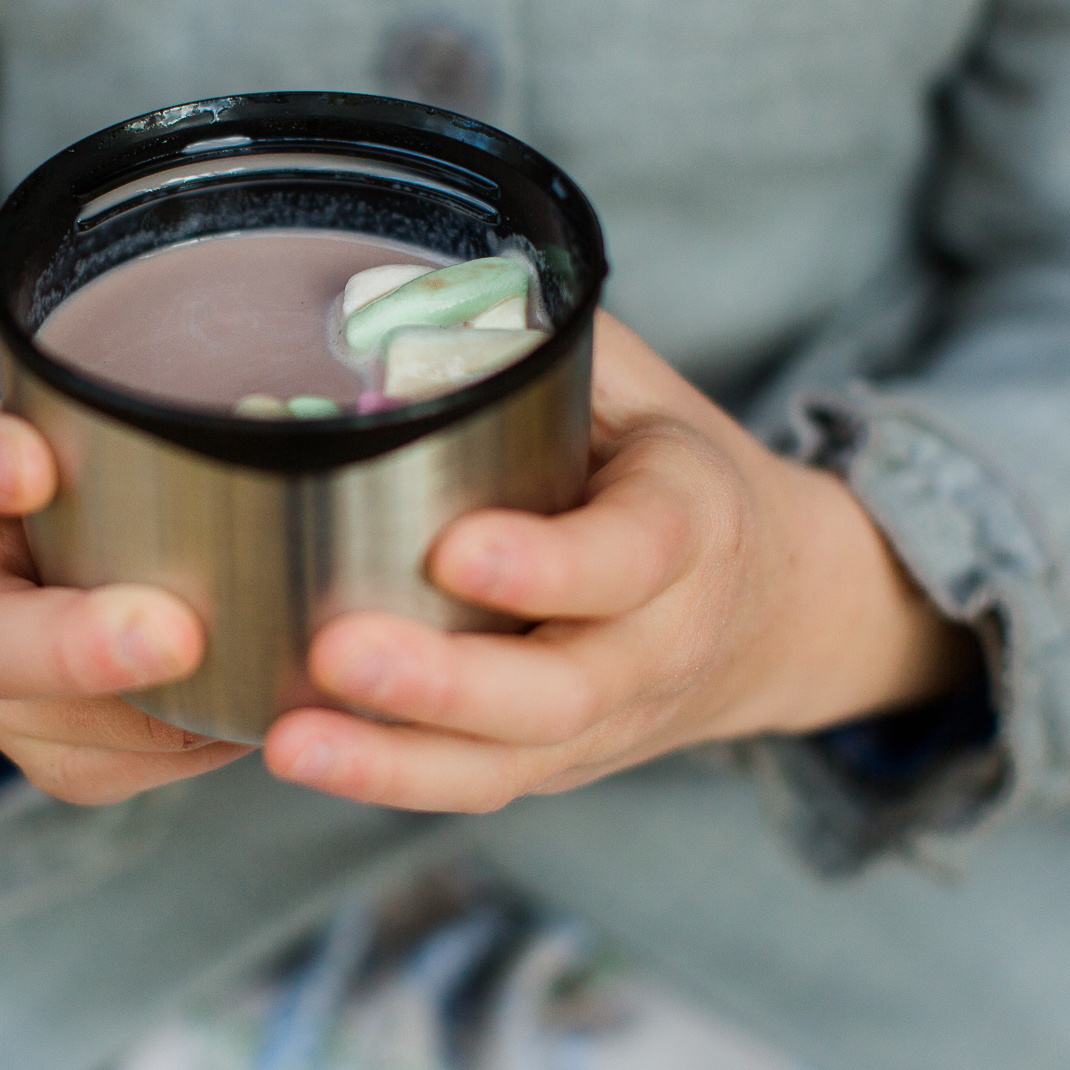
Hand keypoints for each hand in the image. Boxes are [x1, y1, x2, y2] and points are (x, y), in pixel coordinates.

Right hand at [0, 404, 249, 803]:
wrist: (81, 588)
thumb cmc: (135, 490)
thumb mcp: (131, 442)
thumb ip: (174, 431)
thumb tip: (284, 421)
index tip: (33, 466)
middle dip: (77, 644)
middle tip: (176, 634)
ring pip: (46, 723)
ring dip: (149, 719)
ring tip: (248, 692)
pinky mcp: (42, 752)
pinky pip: (99, 769)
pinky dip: (183, 752)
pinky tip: (252, 721)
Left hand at [262, 313, 973, 811]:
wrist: (776, 606)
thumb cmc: (676, 469)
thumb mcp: (641, 387)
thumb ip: (543, 342)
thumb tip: (393, 283)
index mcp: (691, 524)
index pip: (633, 556)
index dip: (548, 565)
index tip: (453, 548)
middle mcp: (660, 639)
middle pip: (565, 689)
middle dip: (447, 683)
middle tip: (338, 650)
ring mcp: (612, 718)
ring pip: (513, 761)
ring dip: (396, 762)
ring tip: (293, 738)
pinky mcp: (562, 760)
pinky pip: (481, 785)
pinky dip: (390, 781)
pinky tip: (300, 753)